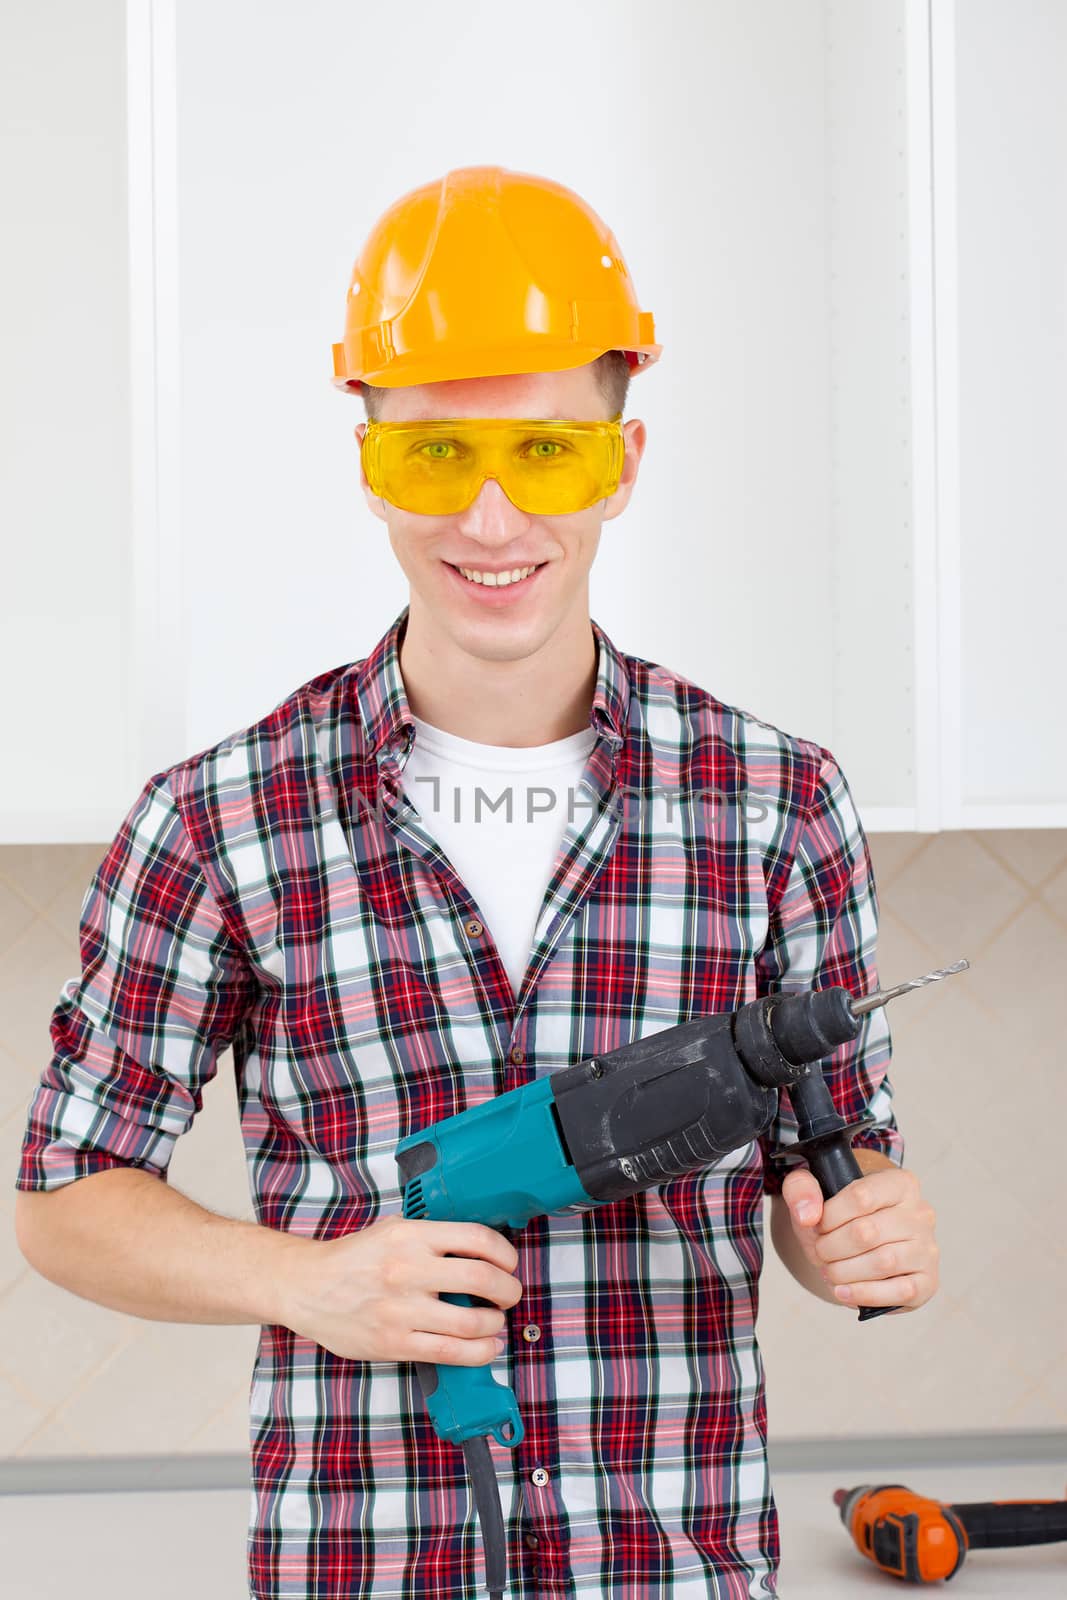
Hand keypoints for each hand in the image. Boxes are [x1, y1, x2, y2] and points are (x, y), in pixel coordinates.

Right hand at [278, 1214, 522, 1363]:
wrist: (307, 1287)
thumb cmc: (354, 1258)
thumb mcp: (392, 1229)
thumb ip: (432, 1235)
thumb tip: (481, 1247)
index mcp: (410, 1235)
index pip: (477, 1239)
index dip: (506, 1254)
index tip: (510, 1264)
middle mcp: (408, 1269)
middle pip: (483, 1279)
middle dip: (509, 1290)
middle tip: (509, 1294)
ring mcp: (401, 1309)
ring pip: (472, 1322)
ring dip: (495, 1323)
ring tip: (494, 1321)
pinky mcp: (394, 1343)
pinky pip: (451, 1352)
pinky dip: (480, 1352)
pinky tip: (486, 1347)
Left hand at [780, 1163, 939, 1312]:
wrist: (855, 1246)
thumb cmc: (838, 1217)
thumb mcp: (813, 1193)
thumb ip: (801, 1189)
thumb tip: (808, 1215)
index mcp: (900, 1183)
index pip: (861, 1196)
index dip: (830, 1216)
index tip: (817, 1225)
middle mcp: (921, 1213)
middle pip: (867, 1232)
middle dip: (832, 1247)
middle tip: (821, 1251)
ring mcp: (928, 1249)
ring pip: (883, 1263)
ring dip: (844, 1271)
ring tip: (830, 1270)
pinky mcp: (928, 1282)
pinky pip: (900, 1292)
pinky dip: (864, 1294)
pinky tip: (843, 1290)